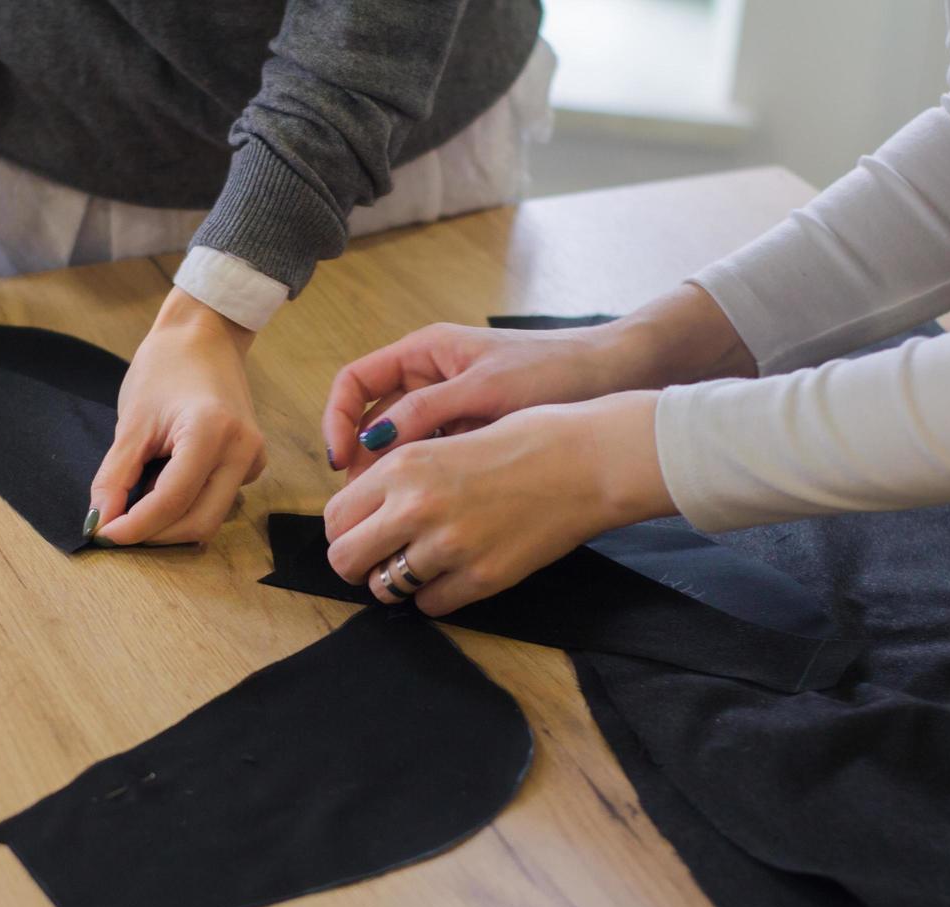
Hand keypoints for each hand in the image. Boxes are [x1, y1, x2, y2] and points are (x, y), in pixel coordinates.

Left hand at [86, 288, 266, 545]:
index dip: (135, 526)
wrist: (204, 335)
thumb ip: (115, 478)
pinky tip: (164, 484)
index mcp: (212, 432)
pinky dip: (186, 506)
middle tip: (116, 529)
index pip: (172, 501)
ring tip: (136, 503)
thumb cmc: (165, 366)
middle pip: (199, 522)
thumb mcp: (131, 423)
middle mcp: (243, 451)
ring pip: (210, 517)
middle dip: (155, 534)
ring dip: (170, 522)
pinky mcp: (252, 463)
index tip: (103, 535)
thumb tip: (101, 524)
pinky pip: (218, 501)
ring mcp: (253, 459)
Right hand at [322, 286, 755, 478]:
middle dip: (358, 456)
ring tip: (386, 512)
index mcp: (423, 352)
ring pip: (398, 443)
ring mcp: (449, 405)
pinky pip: (430, 456)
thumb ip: (426, 412)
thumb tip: (372, 442)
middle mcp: (429, 376)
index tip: (341, 461)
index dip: (337, 420)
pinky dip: (420, 479)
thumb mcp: (484, 389)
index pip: (354, 383)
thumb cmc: (553, 369)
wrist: (613, 377)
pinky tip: (423, 507)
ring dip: (386, 474)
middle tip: (359, 500)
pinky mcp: (470, 431)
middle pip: (369, 417)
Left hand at [322, 392, 676, 615]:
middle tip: (379, 559)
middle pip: (346, 559)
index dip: (344, 530)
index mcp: (403, 465)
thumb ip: (401, 475)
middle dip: (356, 563)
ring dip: (396, 581)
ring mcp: (449, 546)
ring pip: (385, 588)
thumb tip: (365, 510)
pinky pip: (430, 604)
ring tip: (422, 564)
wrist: (588, 460)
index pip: (335, 517)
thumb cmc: (525, 439)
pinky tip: (456, 571)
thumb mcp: (446, 439)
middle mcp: (416, 506)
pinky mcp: (482, 577)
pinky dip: (436, 594)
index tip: (360, 533)